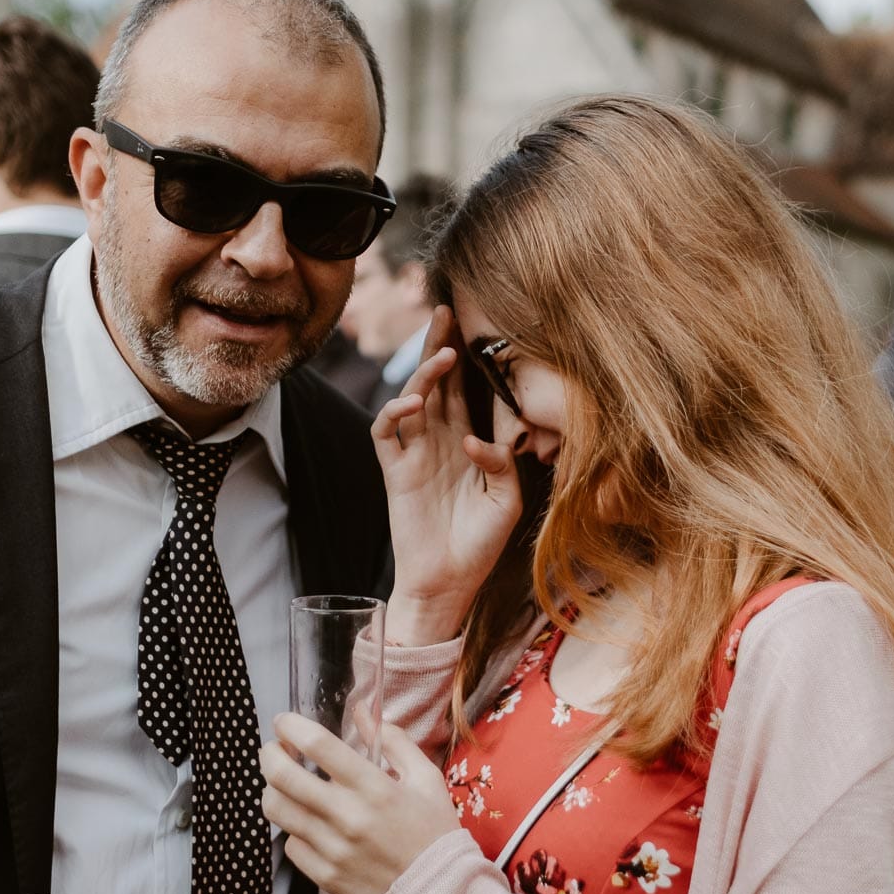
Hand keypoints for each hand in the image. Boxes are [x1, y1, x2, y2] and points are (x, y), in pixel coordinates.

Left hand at [260, 712, 460, 893]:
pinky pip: (290, 845)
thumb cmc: (435, 833)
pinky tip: (307, 822)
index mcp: (374, 787)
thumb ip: (393, 740)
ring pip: (277, 810)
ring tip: (284, 784)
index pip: (317, 744)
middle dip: (269, 753)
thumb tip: (362, 711)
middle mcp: (347, 816)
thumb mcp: (425, 778)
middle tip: (275, 748)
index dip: (291, 726)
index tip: (284, 721)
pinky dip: (294, 829)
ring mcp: (332, 849)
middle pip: (282, 776)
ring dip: (272, 789)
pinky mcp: (324, 876)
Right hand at [373, 306, 521, 643]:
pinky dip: (394, 413)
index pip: (464, 389)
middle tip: (444, 311)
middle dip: (438, 345)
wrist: (450, 582)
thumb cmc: (480, 543)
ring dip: (423, 374)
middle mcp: (439, 441)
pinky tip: (412, 403)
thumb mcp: (508, 500)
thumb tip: (475, 439)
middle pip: (435, 382)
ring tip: (442, 356)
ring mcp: (414, 454)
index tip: (473, 324)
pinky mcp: (395, 472)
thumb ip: (502, 464)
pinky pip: (385, 433)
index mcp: (467, 442)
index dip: (466, 358)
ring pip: (410, 399)